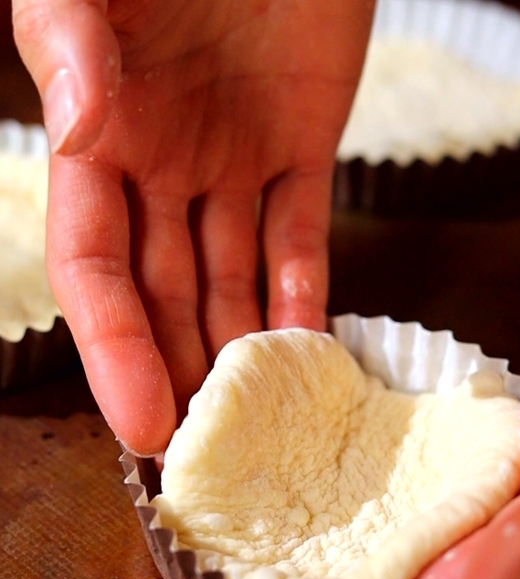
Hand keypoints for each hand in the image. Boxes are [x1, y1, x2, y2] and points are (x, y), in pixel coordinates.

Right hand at [13, 0, 374, 454]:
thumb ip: (67, 36)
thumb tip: (82, 126)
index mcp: (97, 139)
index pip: (95, 271)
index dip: (114, 351)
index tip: (143, 426)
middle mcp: (159, 164)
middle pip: (166, 295)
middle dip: (178, 373)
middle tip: (201, 454)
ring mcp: (234, 161)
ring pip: (233, 278)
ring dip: (241, 349)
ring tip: (256, 424)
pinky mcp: (303, 144)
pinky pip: (302, 233)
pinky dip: (306, 290)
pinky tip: (310, 349)